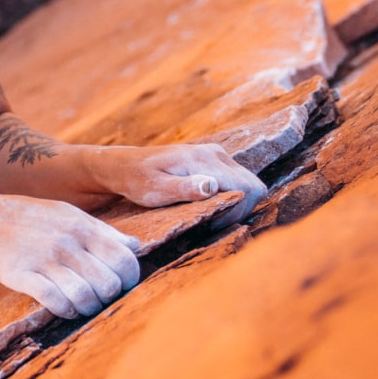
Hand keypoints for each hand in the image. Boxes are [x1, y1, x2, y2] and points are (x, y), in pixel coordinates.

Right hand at [0, 194, 140, 318]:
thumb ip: (104, 232)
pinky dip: (65, 310)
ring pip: (83, 296)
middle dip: (108, 298)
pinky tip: (64, 307)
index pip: (125, 260)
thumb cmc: (36, 218)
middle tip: (98, 298)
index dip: (129, 280)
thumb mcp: (72, 215)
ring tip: (82, 306)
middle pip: (108, 284)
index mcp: (83, 228)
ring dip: (87, 308)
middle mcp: (68, 243)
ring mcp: (44, 259)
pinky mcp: (23, 274)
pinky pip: (53, 300)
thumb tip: (135, 246)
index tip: (119, 286)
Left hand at [88, 142, 267, 228]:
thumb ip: (184, 189)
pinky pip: (236, 181)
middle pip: (253, 187)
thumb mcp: (156, 190)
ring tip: (209, 217)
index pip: (246, 189)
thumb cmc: (138, 181)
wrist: (124, 166)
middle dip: (240, 210)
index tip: (212, 225)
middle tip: (213, 224)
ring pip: (247, 184)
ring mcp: (216, 155)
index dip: (237, 212)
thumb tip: (211, 187)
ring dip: (236, 204)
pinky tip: (208, 207)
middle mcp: (215, 153)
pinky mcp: (213, 160)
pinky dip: (231, 197)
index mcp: (204, 160)